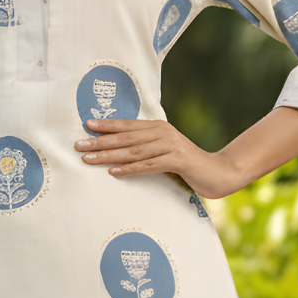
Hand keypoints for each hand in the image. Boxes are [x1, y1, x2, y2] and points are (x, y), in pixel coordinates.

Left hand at [75, 118, 239, 197]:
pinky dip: (130, 169)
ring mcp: (171, 146)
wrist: (219, 172)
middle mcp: (163, 133)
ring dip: (109, 156)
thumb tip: (121, 150)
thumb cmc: (188, 164)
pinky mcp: (178, 161)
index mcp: (158, 127)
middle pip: (126, 138)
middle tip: (78, 144)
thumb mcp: (165, 151)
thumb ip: (147, 147)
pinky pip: (149, 165)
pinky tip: (114, 172)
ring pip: (133, 151)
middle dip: (100, 141)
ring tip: (88, 158)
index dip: (106, 125)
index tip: (86, 126)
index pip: (127, 125)